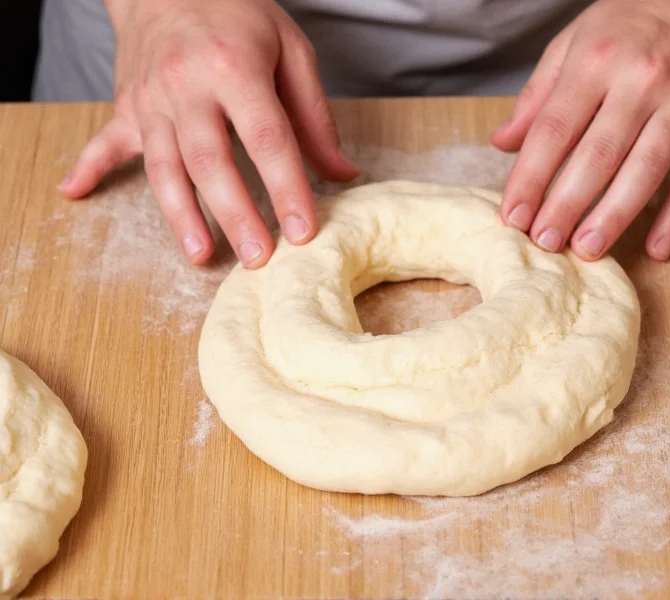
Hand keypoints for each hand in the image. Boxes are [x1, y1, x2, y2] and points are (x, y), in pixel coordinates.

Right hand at [59, 0, 357, 267]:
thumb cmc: (238, 14)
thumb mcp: (291, 51)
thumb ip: (315, 117)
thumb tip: (343, 173)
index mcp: (235, 68)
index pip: (267, 139)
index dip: (287, 188)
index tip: (303, 230)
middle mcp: (187, 86)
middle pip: (210, 161)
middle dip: (235, 214)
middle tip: (257, 258)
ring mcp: (151, 99)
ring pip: (163, 166)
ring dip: (180, 214)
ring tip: (200, 255)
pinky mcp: (127, 106)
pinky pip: (104, 140)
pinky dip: (88, 168)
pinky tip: (72, 194)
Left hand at [492, 0, 669, 260]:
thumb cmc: (634, 19)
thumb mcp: (573, 41)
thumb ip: (537, 96)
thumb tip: (502, 142)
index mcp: (595, 63)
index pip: (553, 131)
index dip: (530, 179)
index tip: (513, 216)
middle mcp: (639, 83)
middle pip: (597, 157)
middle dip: (566, 206)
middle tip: (545, 242)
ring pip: (646, 170)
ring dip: (615, 216)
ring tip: (587, 250)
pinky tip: (658, 247)